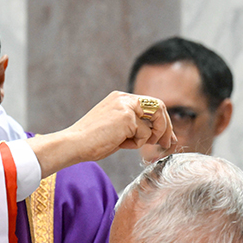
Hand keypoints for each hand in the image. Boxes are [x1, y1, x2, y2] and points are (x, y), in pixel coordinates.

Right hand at [30, 92, 176, 177]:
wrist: (74, 144)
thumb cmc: (90, 142)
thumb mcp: (115, 128)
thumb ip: (133, 125)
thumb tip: (154, 134)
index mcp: (120, 98)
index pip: (150, 105)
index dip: (162, 121)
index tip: (166, 137)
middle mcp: (124, 98)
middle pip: (159, 108)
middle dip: (166, 127)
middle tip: (168, 143)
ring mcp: (126, 106)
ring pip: (154, 122)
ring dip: (149, 137)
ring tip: (132, 144)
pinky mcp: (127, 117)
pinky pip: (144, 134)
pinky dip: (136, 143)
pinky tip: (119, 143)